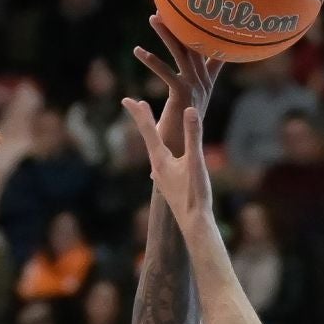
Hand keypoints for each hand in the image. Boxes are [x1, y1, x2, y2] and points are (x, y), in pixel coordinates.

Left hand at [129, 13, 223, 159]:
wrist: (185, 161)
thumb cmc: (179, 137)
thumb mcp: (179, 112)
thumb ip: (172, 95)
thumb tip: (153, 90)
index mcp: (204, 83)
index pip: (205, 50)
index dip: (198, 30)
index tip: (190, 9)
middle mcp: (203, 83)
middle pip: (193, 45)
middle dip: (180, 24)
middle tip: (166, 4)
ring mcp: (196, 89)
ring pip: (181, 55)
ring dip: (167, 35)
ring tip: (153, 18)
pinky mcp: (183, 97)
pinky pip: (168, 74)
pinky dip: (152, 62)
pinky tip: (138, 51)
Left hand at [129, 102, 213, 230]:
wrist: (194, 224)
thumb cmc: (195, 193)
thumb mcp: (196, 161)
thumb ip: (193, 135)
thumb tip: (190, 109)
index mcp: (160, 159)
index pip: (147, 129)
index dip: (138, 112)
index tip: (127, 99)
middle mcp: (157, 166)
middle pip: (148, 137)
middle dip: (142, 119)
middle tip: (134, 104)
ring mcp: (162, 176)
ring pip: (154, 149)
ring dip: (151, 134)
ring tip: (149, 125)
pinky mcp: (168, 184)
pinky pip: (161, 160)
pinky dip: (160, 149)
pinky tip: (161, 158)